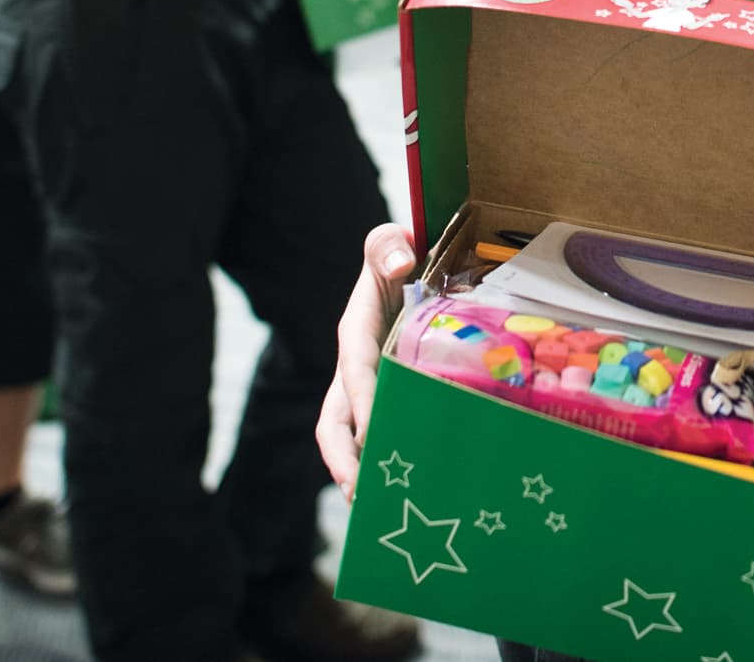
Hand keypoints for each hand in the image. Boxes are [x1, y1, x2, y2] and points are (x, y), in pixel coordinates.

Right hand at [317, 222, 421, 493]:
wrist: (409, 268)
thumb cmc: (399, 257)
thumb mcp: (390, 244)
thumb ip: (387, 247)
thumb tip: (401, 265)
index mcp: (355, 334)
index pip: (355, 372)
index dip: (362, 403)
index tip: (374, 434)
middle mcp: (355, 369)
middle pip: (337, 423)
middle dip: (344, 461)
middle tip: (363, 495)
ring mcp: (370, 391)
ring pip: (356, 439)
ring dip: (365, 473)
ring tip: (385, 509)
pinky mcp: (390, 401)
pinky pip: (384, 436)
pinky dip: (392, 463)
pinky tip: (416, 489)